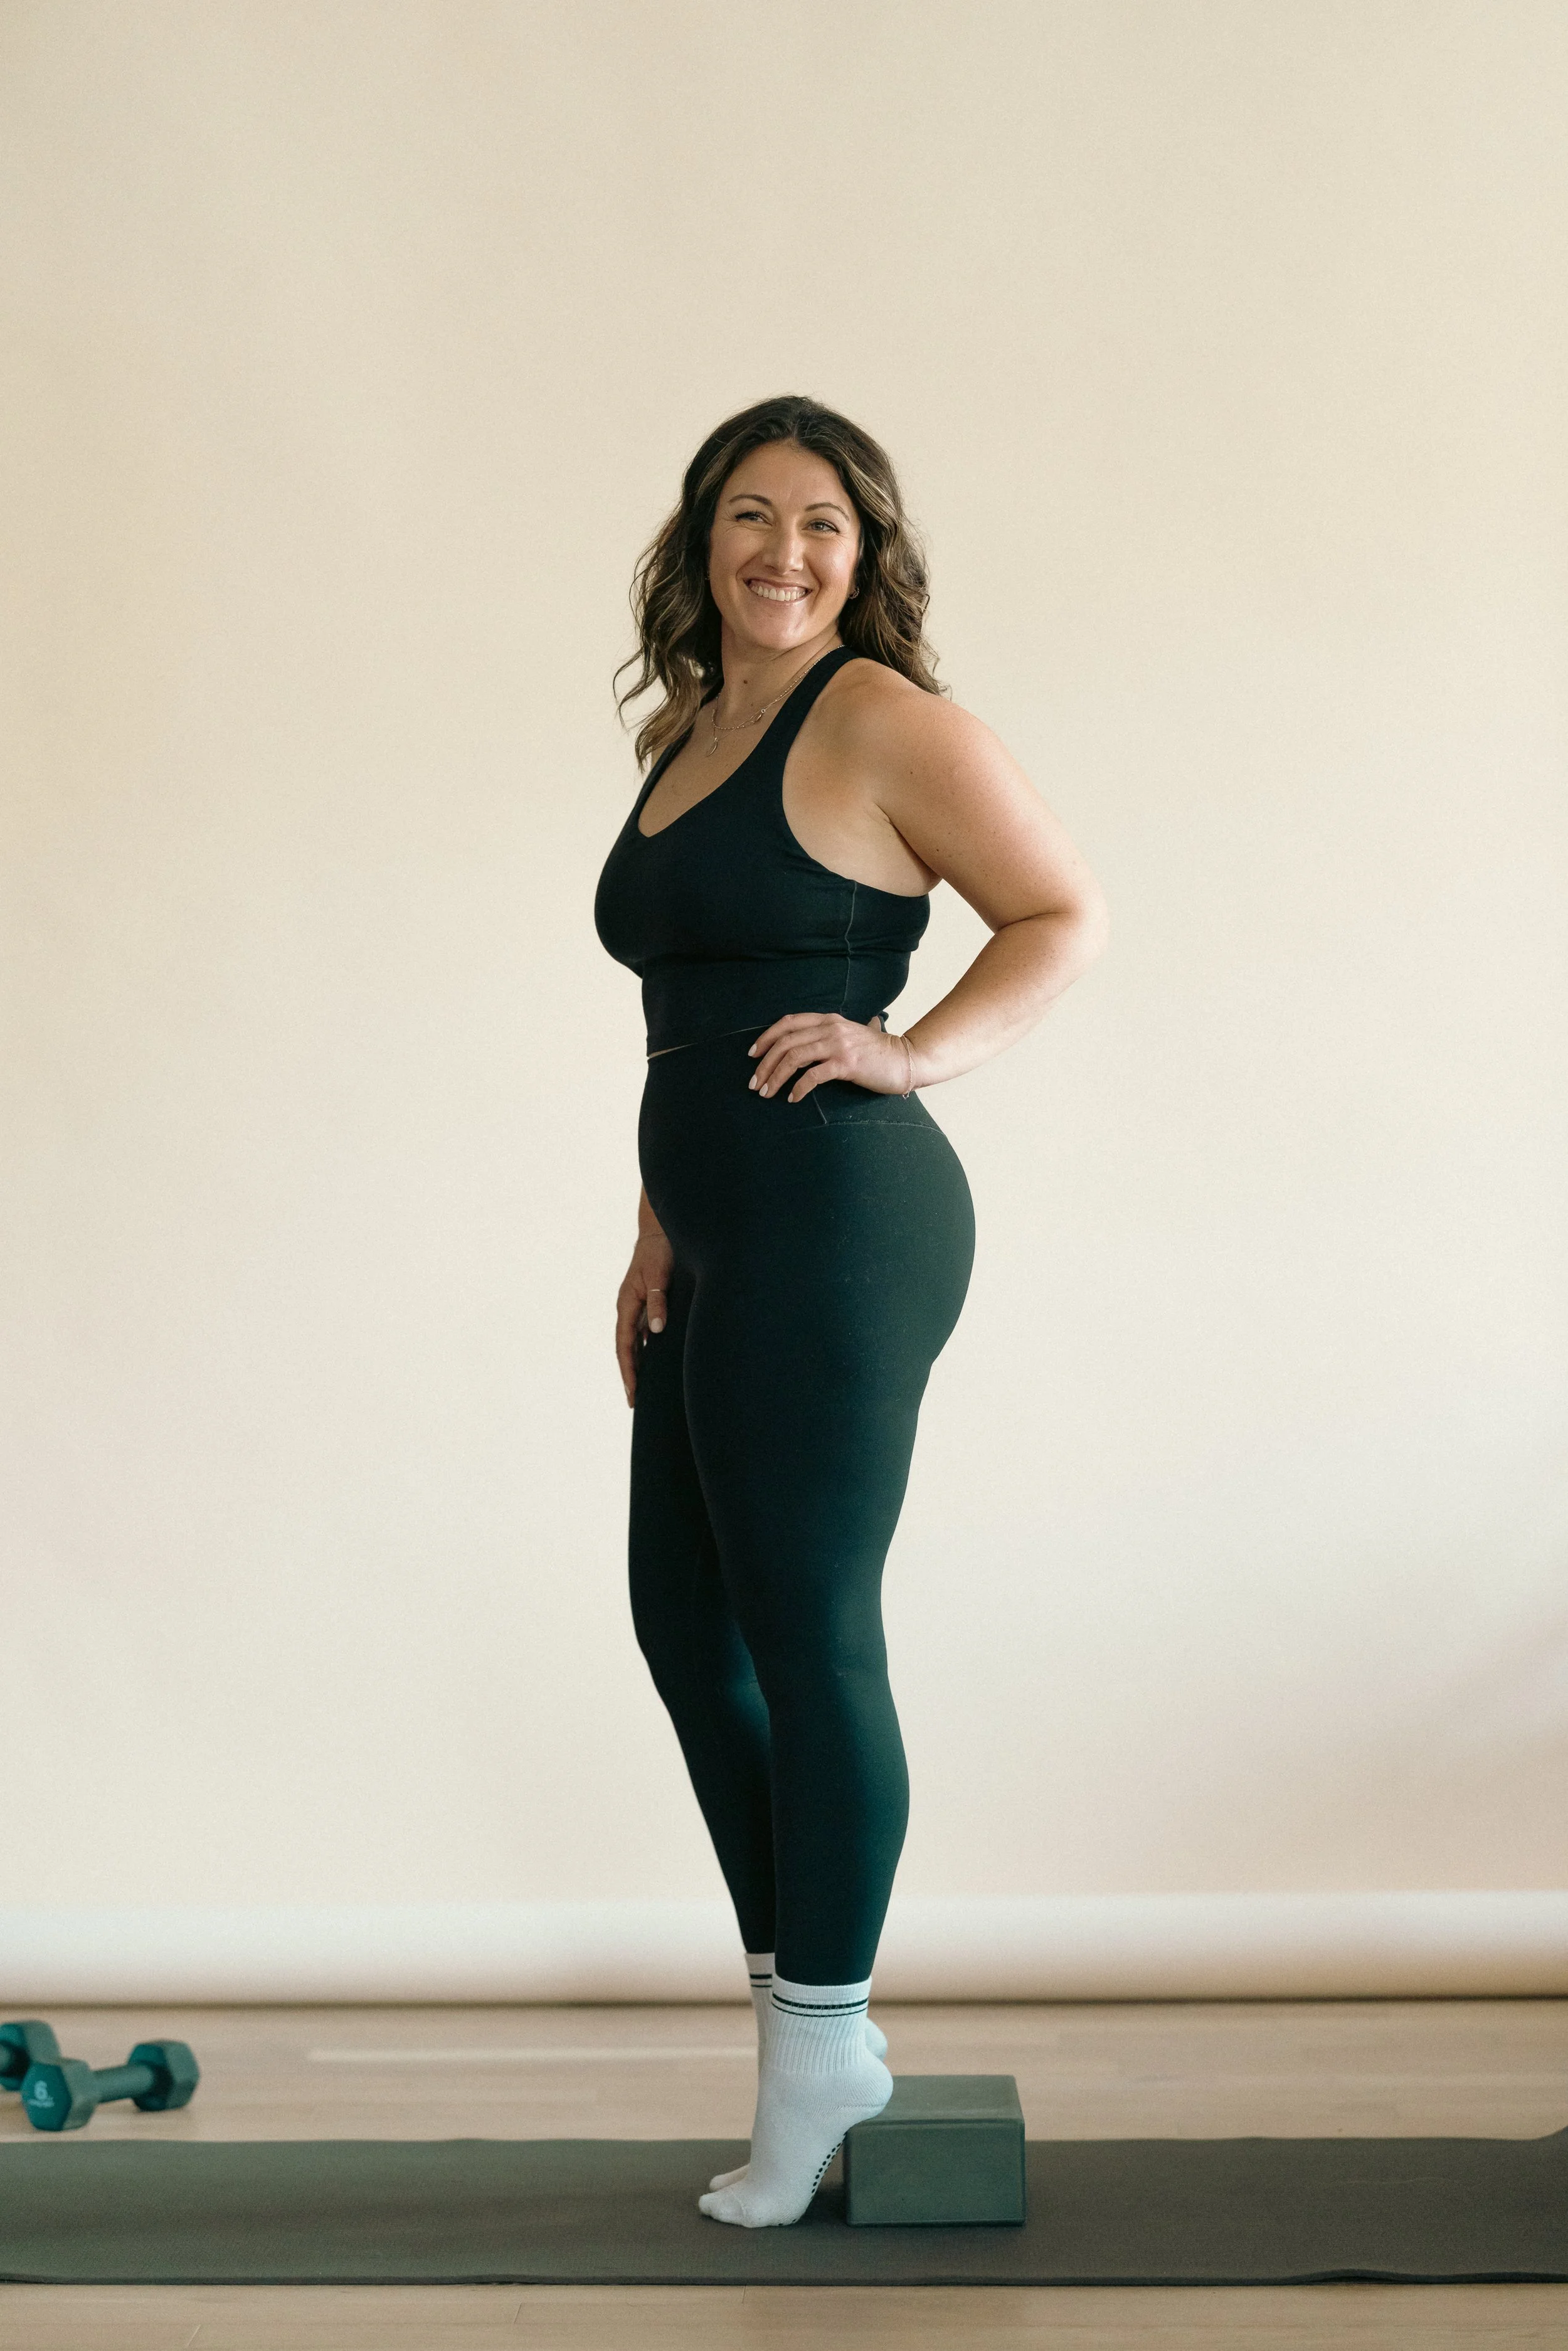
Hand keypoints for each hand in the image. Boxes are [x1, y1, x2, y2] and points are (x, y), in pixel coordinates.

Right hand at [616, 1228, 673, 1407]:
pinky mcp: (649, 1303)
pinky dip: (649, 1350)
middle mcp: (629, 1309)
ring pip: (635, 1343)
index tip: (633, 1392)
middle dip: (630, 1375)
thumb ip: (657, 1301)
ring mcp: (637, 1307)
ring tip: (645, 1389)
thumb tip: (656, 1331)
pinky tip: (658, 1363)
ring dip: (638, 1365)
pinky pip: (645, 1333)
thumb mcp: (658, 1275)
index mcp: (626, 1304)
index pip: (624, 1345)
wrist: (661, 1232)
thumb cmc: (660, 1252)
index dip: (628, 1370)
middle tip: (635, 1402)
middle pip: (626, 1349)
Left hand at [747, 1011, 913, 1104]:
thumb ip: (827, 1036)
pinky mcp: (847, 1064)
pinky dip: (798, 1088)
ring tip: (766, 1093)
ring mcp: (838, 1045)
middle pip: (786, 1042)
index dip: (766, 1038)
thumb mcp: (848, 1035)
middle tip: (754, 1083)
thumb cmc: (876, 1053)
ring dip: (775, 1076)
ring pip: (794, 1057)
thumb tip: (802, 1048)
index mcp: (828, 1019)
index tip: (753, 1055)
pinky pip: (813, 1076)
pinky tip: (792, 1098)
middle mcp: (830, 1028)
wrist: (905, 1059)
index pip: (788, 1022)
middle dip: (764, 1063)